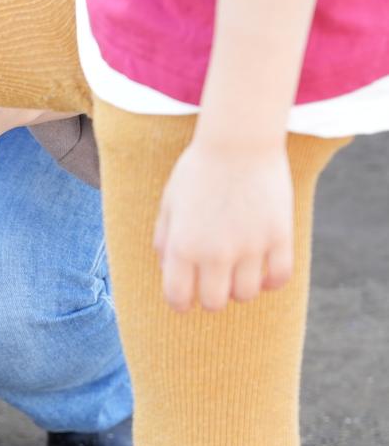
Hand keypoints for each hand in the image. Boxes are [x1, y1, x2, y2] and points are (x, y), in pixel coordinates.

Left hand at [153, 139, 292, 311]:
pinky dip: (271, 282)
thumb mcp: (169, 204)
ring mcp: (250, 246)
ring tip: (239, 274)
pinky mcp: (279, 236)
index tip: (186, 300)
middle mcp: (214, 252)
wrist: (239, 141)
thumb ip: (165, 241)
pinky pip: (279, 277)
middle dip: (211, 298)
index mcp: (182, 247)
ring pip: (246, 294)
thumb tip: (168, 272)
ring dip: (240, 290)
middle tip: (214, 284)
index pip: (178, 298)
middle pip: (214, 302)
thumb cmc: (198, 170)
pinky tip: (264, 272)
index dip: (181, 304)